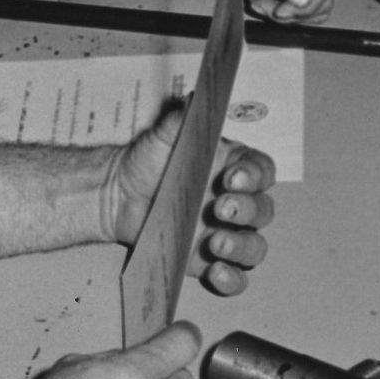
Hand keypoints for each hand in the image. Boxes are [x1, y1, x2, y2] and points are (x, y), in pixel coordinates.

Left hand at [103, 106, 278, 295]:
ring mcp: (226, 234)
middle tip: (220, 208)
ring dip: (241, 246)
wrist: (116, 194)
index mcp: (235, 169)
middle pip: (263, 211)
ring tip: (215, 243)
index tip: (231, 177)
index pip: (262, 172)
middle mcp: (238, 203)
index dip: (254, 177)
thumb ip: (183, 118)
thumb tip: (199, 100)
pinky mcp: (209, 262)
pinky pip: (235, 277)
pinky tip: (216, 272)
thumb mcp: (164, 134)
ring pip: (254, 247)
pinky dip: (231, 278)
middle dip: (247, 211)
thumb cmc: (146, 161)